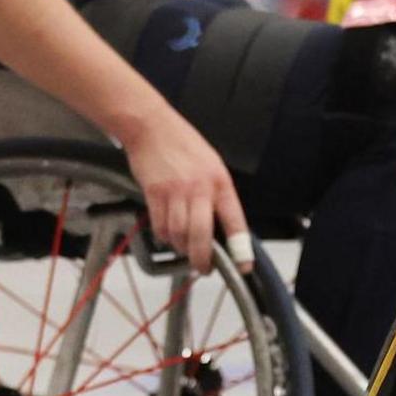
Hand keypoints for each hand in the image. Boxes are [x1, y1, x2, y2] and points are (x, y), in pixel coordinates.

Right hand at [119, 108, 248, 275]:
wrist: (151, 126)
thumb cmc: (182, 144)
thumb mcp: (212, 165)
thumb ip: (217, 192)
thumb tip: (219, 223)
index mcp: (220, 182)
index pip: (235, 220)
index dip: (240, 248)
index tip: (244, 265)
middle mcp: (200, 189)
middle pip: (201, 234)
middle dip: (203, 258)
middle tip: (204, 269)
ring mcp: (176, 192)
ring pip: (179, 233)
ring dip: (181, 247)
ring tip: (184, 250)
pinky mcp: (154, 193)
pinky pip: (160, 224)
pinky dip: (164, 235)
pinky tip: (167, 235)